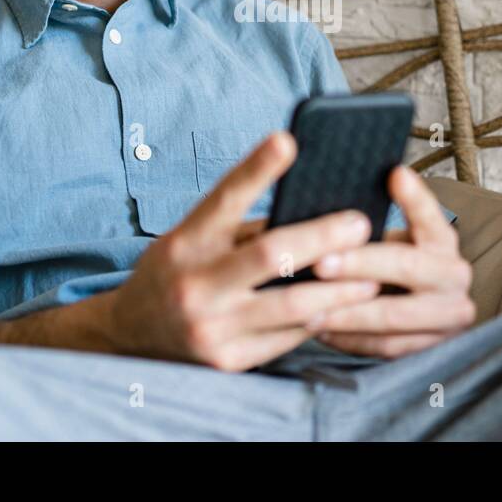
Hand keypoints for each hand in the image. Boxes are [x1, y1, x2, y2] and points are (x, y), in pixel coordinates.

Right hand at [104, 131, 382, 370]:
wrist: (131, 337)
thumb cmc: (174, 274)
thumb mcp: (190, 241)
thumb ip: (240, 229)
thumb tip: (307, 210)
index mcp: (185, 243)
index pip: (224, 198)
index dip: (256, 168)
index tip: (287, 140)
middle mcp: (195, 284)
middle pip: (271, 254)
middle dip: (324, 237)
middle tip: (362, 224)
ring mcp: (211, 327)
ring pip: (292, 304)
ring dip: (339, 289)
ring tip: (371, 276)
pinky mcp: (227, 361)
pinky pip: (287, 338)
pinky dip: (317, 319)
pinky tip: (339, 308)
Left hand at [307, 165, 475, 358]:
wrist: (418, 314)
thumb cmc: (390, 267)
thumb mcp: (389, 239)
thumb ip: (369, 225)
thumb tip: (326, 207)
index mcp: (443, 241)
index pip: (431, 215)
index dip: (414, 197)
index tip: (394, 174)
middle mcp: (454, 275)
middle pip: (407, 267)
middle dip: (360, 265)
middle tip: (321, 262)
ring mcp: (448, 316)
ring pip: (393, 315)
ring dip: (348, 312)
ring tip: (308, 307)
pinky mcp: (433, 349)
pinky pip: (386, 346)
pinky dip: (351, 339)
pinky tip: (321, 329)